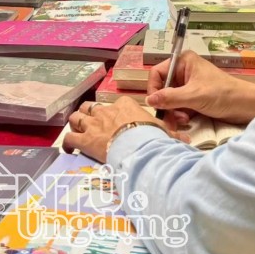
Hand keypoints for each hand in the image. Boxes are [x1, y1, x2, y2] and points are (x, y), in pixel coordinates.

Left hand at [62, 97, 176, 161]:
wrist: (138, 147)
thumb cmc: (151, 136)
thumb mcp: (163, 131)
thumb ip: (172, 133)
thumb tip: (187, 139)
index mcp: (125, 105)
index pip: (116, 104)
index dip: (113, 112)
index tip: (116, 120)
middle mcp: (106, 111)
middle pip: (91, 107)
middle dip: (89, 113)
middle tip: (90, 123)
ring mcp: (93, 124)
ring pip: (77, 118)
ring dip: (76, 124)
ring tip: (77, 130)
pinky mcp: (84, 139)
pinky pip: (69, 138)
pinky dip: (68, 143)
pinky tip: (69, 149)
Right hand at [147, 50, 254, 127]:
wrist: (246, 106)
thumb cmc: (222, 94)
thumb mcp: (194, 96)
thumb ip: (170, 98)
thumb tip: (149, 101)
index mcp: (183, 62)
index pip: (157, 73)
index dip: (154, 89)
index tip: (155, 105)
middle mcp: (184, 71)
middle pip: (163, 88)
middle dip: (165, 104)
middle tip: (171, 119)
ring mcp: (189, 85)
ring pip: (170, 99)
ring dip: (173, 112)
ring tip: (182, 121)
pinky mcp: (194, 98)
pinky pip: (179, 106)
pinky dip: (180, 115)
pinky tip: (187, 121)